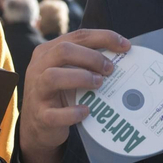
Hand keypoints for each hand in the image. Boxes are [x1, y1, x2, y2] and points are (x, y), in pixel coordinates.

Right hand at [19, 29, 130, 162]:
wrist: (38, 125)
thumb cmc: (59, 94)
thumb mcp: (67, 72)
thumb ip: (85, 63)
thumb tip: (120, 57)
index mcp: (48, 52)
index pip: (78, 36)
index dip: (103, 38)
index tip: (125, 45)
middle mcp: (39, 68)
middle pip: (64, 51)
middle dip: (92, 57)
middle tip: (110, 69)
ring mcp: (37, 91)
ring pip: (53, 76)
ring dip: (81, 78)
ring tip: (99, 84)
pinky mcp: (40, 115)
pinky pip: (55, 114)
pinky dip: (73, 112)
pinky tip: (86, 110)